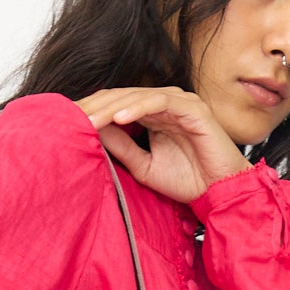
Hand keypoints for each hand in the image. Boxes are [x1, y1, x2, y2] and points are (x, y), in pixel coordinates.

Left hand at [77, 86, 251, 205]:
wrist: (221, 192)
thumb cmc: (189, 181)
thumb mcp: (144, 167)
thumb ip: (122, 148)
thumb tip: (95, 132)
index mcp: (153, 114)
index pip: (117, 105)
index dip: (94, 112)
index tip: (68, 123)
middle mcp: (165, 103)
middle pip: (122, 97)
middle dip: (96, 107)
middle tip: (70, 118)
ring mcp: (179, 102)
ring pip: (137, 97)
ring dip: (111, 108)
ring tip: (89, 120)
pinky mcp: (192, 108)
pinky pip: (160, 103)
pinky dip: (138, 109)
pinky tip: (119, 119)